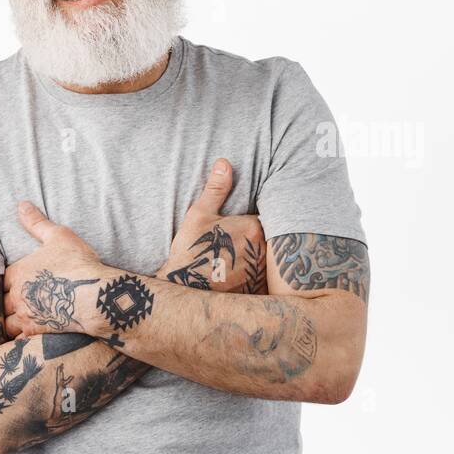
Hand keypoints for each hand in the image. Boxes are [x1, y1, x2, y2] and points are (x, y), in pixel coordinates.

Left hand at [4, 201, 107, 338]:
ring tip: (15, 322)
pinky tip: (24, 339)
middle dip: (3, 304)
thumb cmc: (79, 263)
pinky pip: (18, 340)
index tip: (9, 285)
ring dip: (9, 322)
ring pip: (6, 323)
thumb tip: (21, 204)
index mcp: (18, 272)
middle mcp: (17, 295)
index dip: (4, 283)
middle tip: (8, 305)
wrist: (96, 295)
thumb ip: (37, 223)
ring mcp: (26, 315)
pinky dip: (18, 340)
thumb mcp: (59, 237)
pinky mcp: (37, 332)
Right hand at [155, 158, 267, 294]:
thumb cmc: (191, 250)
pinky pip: (265, 279)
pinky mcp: (258, 289)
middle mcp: (263, 250)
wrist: (184, 290)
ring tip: (240, 260)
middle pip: (269, 239)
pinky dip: (257, 276)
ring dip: (259, 258)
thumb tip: (224, 163)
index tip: (242, 224)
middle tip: (239, 242)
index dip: (254, 220)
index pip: (264, 218)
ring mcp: (262, 272)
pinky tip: (241, 277)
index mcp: (253, 228)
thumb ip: (216, 189)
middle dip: (259, 239)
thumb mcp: (199, 215)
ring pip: (267, 259)